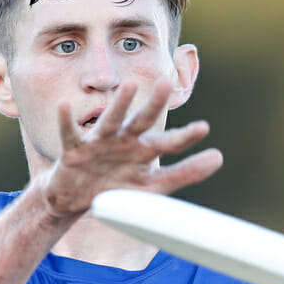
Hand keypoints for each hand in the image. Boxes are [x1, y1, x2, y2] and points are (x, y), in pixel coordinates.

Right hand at [40, 79, 222, 217]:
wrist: (74, 199)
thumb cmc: (115, 187)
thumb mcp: (152, 186)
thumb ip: (185, 173)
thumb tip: (219, 157)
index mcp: (142, 150)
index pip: (167, 142)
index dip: (184, 137)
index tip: (203, 128)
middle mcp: (123, 141)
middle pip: (141, 122)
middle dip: (153, 105)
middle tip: (166, 84)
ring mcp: (98, 143)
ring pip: (110, 121)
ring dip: (119, 104)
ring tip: (129, 87)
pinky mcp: (74, 150)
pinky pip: (70, 133)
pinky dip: (66, 120)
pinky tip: (65, 105)